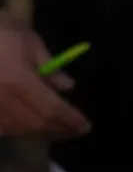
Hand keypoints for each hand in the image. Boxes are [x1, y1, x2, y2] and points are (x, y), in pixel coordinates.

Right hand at [0, 16, 89, 139]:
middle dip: (57, 129)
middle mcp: (1, 101)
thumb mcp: (28, 40)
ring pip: (14, 129)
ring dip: (37, 131)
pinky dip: (14, 128)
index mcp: (18, 82)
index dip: (70, 120)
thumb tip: (67, 86)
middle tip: (74, 131)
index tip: (86, 127)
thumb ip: (48, 66)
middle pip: (34, 124)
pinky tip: (25, 125)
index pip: (51, 108)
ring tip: (54, 128)